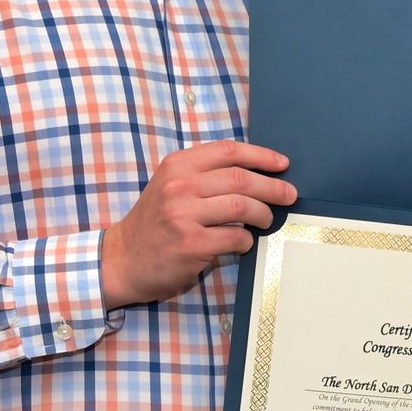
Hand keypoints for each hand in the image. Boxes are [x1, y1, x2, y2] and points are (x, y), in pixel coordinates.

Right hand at [100, 139, 296, 308]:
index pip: (229, 151)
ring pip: (242, 207)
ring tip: (267, 220)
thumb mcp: (171, 185)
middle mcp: (180, 186)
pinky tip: (243, 243)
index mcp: (178, 165)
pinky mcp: (191, 244)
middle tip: (289, 194)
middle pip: (241, 178)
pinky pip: (235, 238)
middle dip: (273, 187)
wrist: (122, 259)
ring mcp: (184, 215)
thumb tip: (256, 172)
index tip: (282, 163)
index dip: (261, 155)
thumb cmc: (154, 222)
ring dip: (263, 215)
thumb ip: (204, 174)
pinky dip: (246, 241)